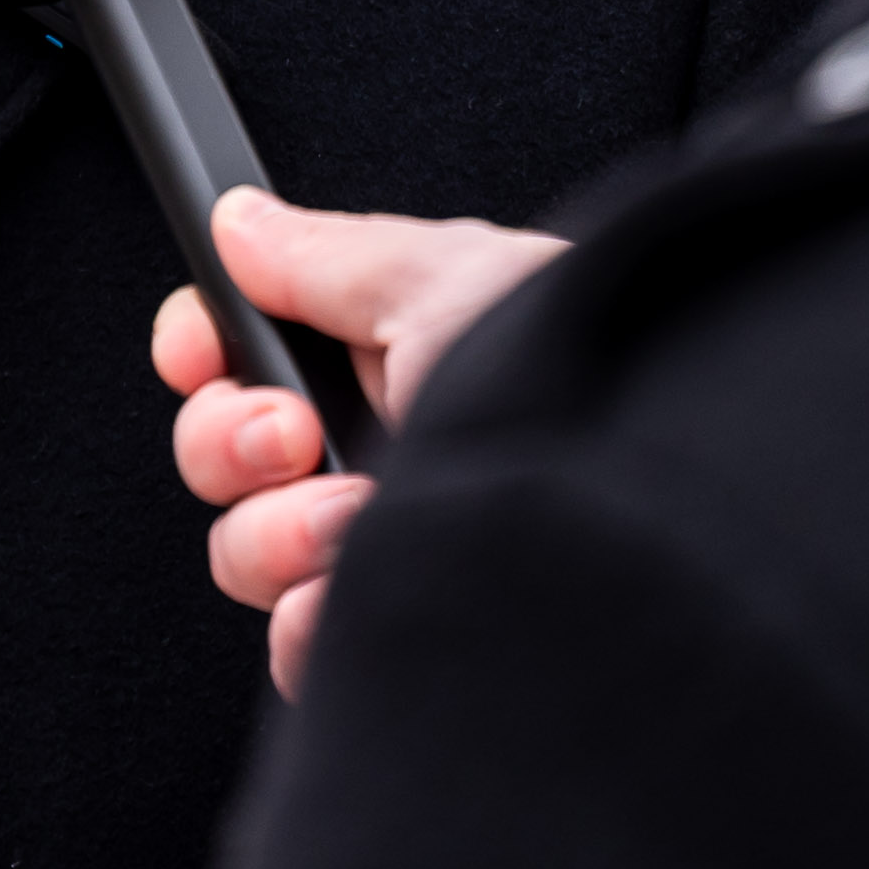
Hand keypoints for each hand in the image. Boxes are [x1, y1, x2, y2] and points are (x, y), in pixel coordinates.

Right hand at [153, 186, 561, 698]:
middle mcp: (382, 450)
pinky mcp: (403, 634)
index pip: (246, 354)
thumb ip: (329, 256)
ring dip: (276, 532)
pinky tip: (351, 592)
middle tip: (292, 433)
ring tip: (352, 515)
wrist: (668, 498)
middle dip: (231, 440)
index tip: (201, 354)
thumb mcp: (447, 281)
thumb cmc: (585, 376)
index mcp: (391, 355)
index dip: (202, 351)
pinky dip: (306, 624)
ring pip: (247, 553)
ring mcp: (388, 550)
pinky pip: (298, 647)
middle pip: (221, 456)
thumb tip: (242, 222)